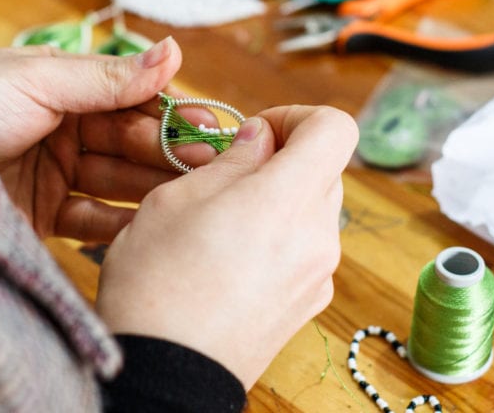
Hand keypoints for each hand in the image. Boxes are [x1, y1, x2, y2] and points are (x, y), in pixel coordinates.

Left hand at [0, 37, 216, 241]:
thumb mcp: (37, 80)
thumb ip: (107, 77)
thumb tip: (172, 52)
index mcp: (62, 87)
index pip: (131, 100)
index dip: (170, 113)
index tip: (210, 127)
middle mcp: (62, 128)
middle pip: (129, 142)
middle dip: (168, 154)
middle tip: (210, 168)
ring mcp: (53, 173)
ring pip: (117, 182)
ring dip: (152, 189)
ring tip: (191, 199)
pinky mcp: (40, 215)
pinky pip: (90, 221)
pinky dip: (119, 225)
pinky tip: (151, 229)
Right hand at [96, 105, 357, 388]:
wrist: (164, 376)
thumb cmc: (157, 283)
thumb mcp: (176, 199)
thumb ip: (231, 161)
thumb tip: (261, 140)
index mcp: (288, 199)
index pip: (337, 128)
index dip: (297, 117)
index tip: (256, 134)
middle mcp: (318, 237)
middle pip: (324, 170)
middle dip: (281, 161)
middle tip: (226, 178)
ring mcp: (318, 276)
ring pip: (313, 212)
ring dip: (277, 202)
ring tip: (220, 225)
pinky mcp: (307, 306)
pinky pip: (304, 252)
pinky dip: (277, 241)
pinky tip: (229, 263)